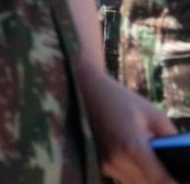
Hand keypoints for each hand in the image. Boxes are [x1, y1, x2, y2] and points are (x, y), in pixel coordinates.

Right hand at [82, 66, 176, 183]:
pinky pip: (124, 178)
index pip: (162, 180)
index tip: (183, 177)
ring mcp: (105, 165)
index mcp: (132, 147)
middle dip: (163, 180)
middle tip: (172, 169)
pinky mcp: (99, 165)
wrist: (84, 90)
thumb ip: (172, 139)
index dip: (177, 182)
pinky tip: (137, 159)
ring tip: (153, 161)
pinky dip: (135, 174)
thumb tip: (184, 158)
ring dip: (148, 178)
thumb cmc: (121, 99)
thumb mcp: (153, 114)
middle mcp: (116, 161)